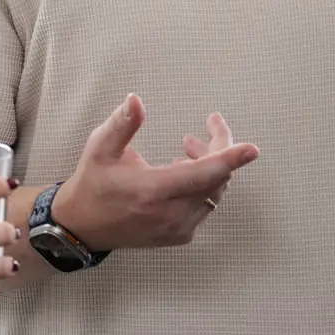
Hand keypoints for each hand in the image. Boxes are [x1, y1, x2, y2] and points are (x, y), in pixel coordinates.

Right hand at [52, 94, 258, 250]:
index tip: (252, 148)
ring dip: (210, 166)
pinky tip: (182, 170)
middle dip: (219, 148)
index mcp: (153, 191)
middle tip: (208, 126)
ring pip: (215, 192)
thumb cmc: (93, 183)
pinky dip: (204, 184)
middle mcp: (170, 214)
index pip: (204, 174)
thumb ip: (122, 123)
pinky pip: (206, 205)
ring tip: (188, 146)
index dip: (230, 159)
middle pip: (217, 179)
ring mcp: (176, 228)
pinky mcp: (179, 235)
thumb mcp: (100, 148)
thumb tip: (136, 99)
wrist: (81, 226)